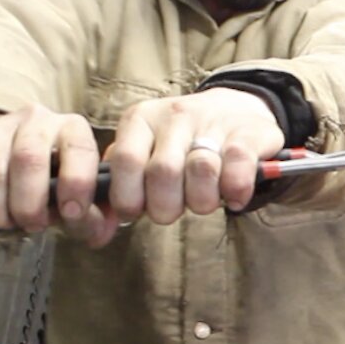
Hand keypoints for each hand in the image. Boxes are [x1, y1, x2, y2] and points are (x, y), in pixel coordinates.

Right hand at [0, 104, 118, 246]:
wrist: (9, 146)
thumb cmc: (56, 176)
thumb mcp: (87, 188)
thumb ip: (100, 212)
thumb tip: (99, 235)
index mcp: (72, 129)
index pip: (79, 149)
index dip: (77, 183)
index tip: (72, 212)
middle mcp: (35, 122)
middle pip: (28, 158)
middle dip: (30, 203)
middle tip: (33, 225)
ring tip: (7, 224)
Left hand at [106, 87, 284, 220]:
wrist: (236, 110)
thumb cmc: (182, 145)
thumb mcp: (144, 151)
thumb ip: (120, 185)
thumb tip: (96, 233)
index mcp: (140, 120)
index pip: (124, 161)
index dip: (129, 197)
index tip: (139, 211)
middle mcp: (174, 116)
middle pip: (163, 172)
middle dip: (167, 206)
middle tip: (175, 209)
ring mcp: (212, 122)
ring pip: (201, 170)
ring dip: (202, 201)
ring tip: (204, 202)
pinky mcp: (248, 132)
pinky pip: (237, 167)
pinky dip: (235, 191)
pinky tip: (233, 198)